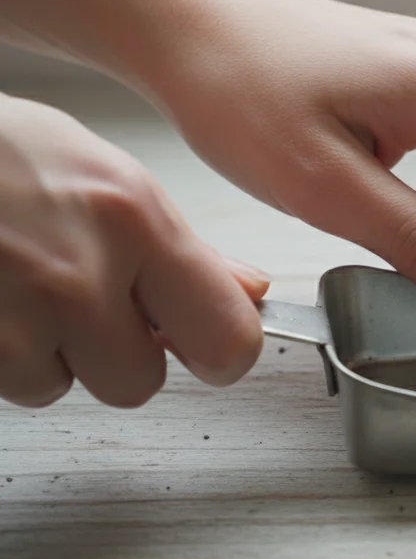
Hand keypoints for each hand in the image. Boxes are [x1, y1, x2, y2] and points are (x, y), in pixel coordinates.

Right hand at [0, 93, 269, 407]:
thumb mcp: (102, 171)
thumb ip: (182, 245)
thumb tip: (248, 291)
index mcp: (132, 220)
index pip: (227, 338)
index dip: (221, 353)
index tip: (208, 347)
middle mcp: (78, 273)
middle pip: (139, 382)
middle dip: (114, 354)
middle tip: (83, 303)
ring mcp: (12, 315)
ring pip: (60, 387)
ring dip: (45, 354)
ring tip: (19, 287)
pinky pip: (8, 384)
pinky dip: (1, 354)